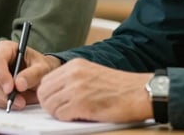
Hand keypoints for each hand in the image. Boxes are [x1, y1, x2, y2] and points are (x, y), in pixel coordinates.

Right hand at [0, 40, 61, 109]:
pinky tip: (13, 103)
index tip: (10, 89)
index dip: (1, 75)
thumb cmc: (40, 67)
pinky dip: (0, 103)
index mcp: (6, 48)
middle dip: (1, 92)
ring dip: (2, 99)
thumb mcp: (42, 68)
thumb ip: (33, 74)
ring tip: (20, 102)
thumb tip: (19, 84)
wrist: (39, 76)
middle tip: (19, 101)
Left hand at [37, 58, 152, 122]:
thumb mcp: (92, 73)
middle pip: (43, 92)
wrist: (139, 93)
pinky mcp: (81, 103)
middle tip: (62, 111)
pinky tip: (79, 116)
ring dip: (57, 113)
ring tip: (72, 114)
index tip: (56, 102)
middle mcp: (73, 73)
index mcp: (75, 65)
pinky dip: (66, 119)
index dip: (49, 94)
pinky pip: (60, 115)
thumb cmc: (120, 87)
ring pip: (49, 105)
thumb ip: (73, 79)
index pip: (46, 80)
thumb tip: (56, 93)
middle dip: (49, 104)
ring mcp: (76, 88)